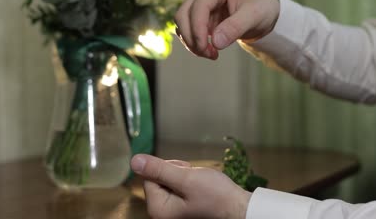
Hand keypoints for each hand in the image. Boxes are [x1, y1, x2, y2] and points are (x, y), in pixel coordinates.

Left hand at [131, 154, 251, 218]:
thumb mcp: (186, 178)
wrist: (241, 209)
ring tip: (201, 186)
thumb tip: (134, 161)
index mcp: (158, 210)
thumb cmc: (217, 197)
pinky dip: (190, 186)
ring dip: (185, 178)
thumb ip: (159, 169)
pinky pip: (179, 191)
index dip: (167, 169)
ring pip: (170, 183)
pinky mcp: (183, 211)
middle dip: (176, 174)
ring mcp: (173, 214)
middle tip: (195, 181)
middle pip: (159, 180)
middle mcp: (162, 215)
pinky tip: (202, 190)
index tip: (185, 176)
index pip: (149, 177)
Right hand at [174, 0, 279, 59]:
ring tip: (211, 54)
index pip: (198, 8)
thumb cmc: (260, 9)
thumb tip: (215, 42)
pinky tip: (209, 51)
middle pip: (183, 16)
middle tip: (209, 54)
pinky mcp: (197, 17)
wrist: (263, 13)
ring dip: (191, 42)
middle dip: (192, 38)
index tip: (207, 48)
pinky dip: (194, 44)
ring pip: (182, 25)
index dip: (198, 30)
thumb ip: (235, 27)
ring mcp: (197, 3)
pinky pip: (187, 31)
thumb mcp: (253, 17)